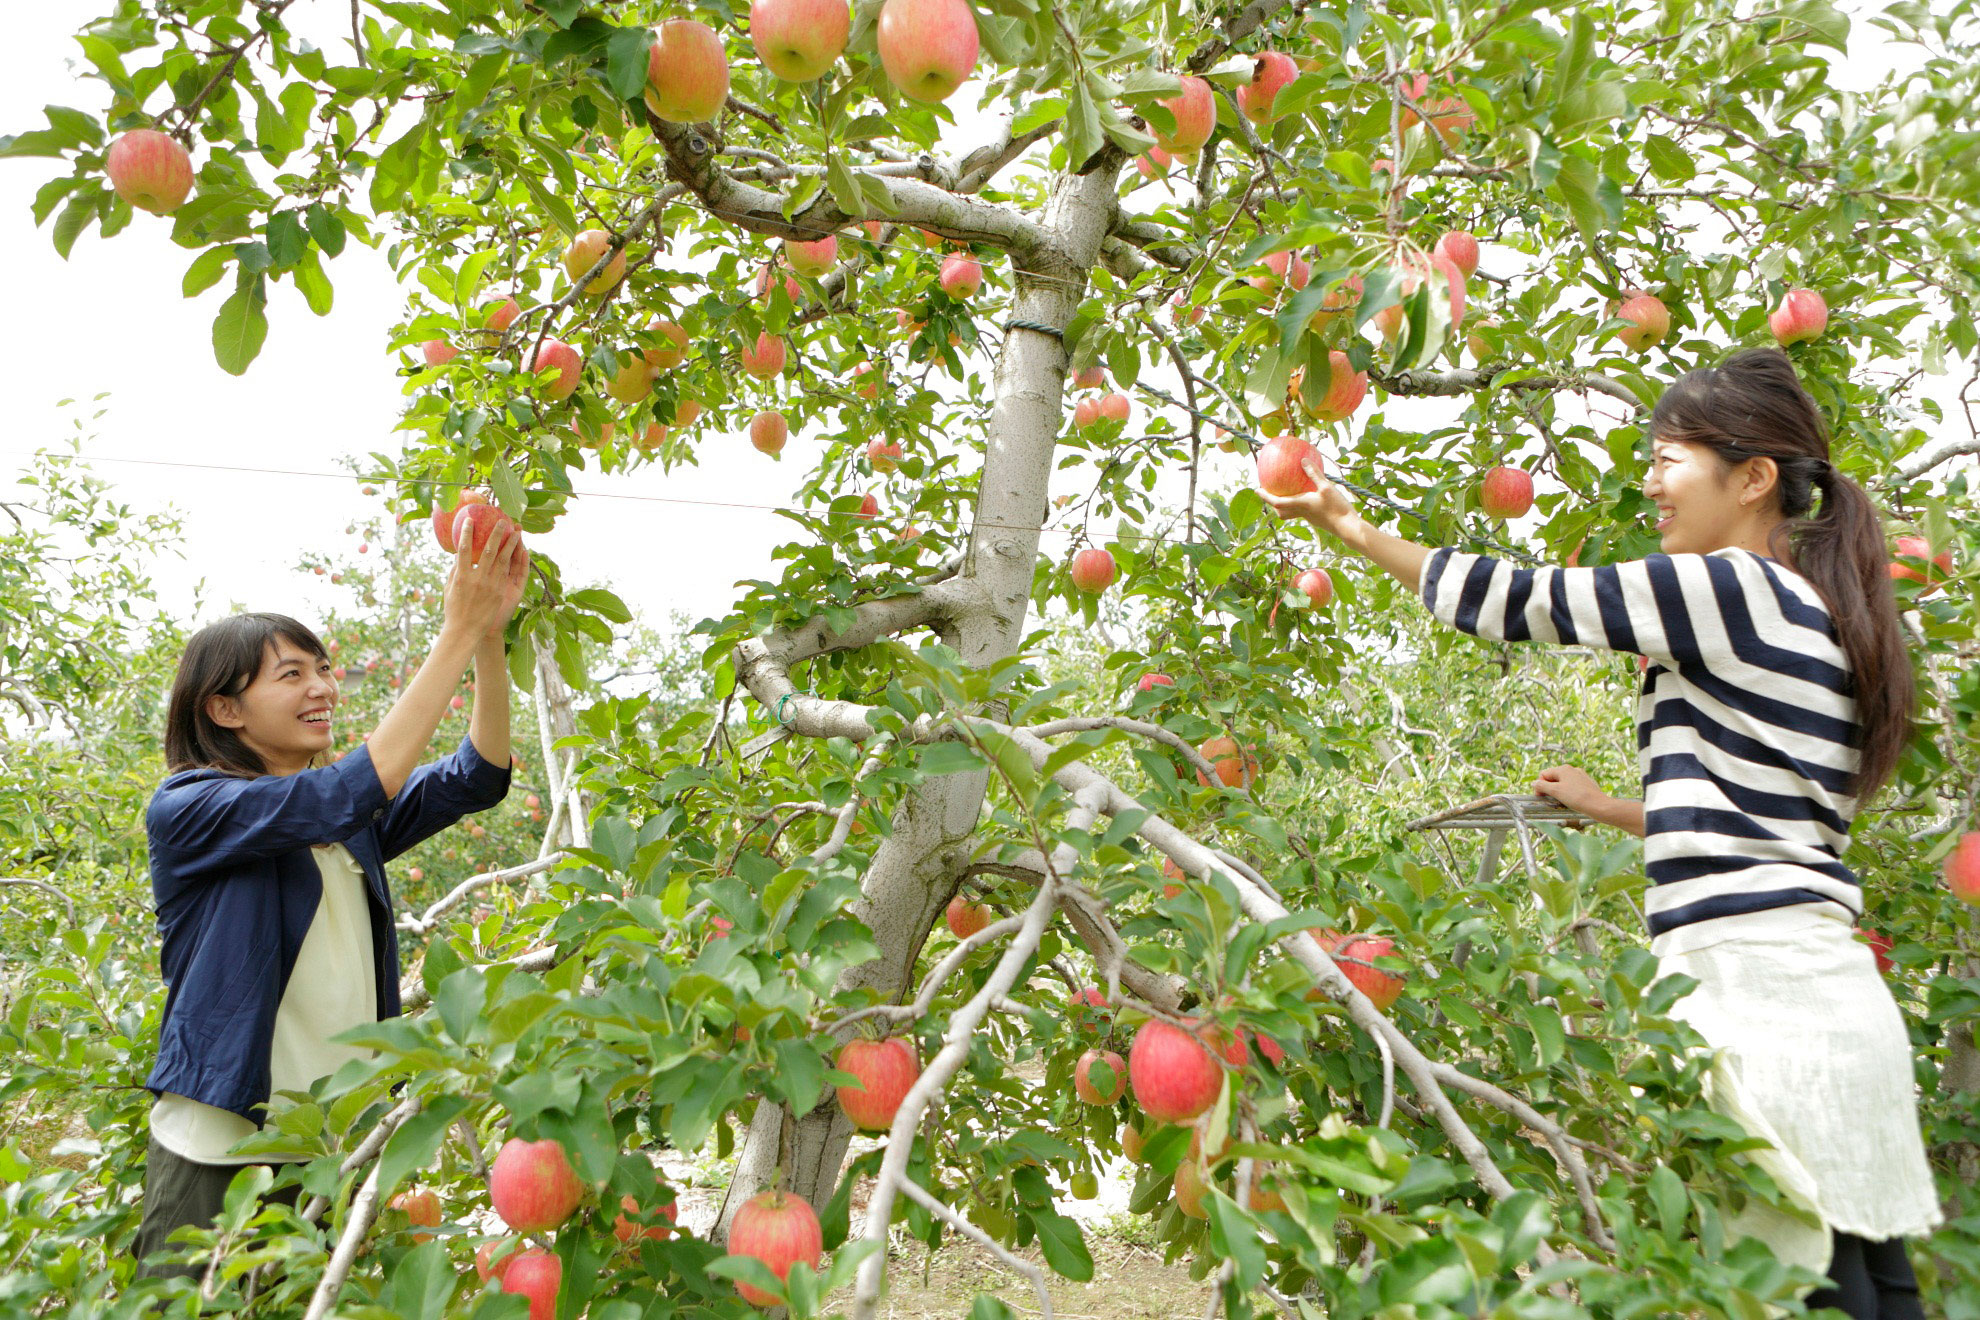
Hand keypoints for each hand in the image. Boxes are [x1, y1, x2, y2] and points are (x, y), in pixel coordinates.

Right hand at [442, 522, 524, 640]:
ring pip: (503, 560)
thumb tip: (458, 556)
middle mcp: (478, 579)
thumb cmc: (454, 609)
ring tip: (517, 531)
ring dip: (511, 544)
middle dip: (496, 534)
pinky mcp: (500, 592)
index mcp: (461, 576)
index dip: (467, 534)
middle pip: (489, 551)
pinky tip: (519, 550)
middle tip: (502, 521)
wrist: (465, 631)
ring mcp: (491, 585)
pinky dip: (514, 560)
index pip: (464, 549)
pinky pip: (509, 572)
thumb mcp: (449, 588)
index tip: (470, 520)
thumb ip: (454, 571)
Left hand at [1260, 458, 1361, 541]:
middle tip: (1269, 493)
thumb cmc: (1337, 508)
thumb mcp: (1326, 487)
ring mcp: (1310, 517)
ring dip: (1285, 505)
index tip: (1256, 490)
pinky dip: (1299, 504)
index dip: (1265, 496)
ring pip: (1291, 513)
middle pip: (1281, 512)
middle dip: (1273, 504)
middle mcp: (1302, 512)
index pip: (1277, 502)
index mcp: (1301, 505)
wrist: (1348, 528)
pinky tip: (1308, 496)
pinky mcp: (1317, 519)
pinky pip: (1303, 511)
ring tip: (1286, 493)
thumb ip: (1314, 474)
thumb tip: (1303, 459)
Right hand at [1533, 765, 1607, 816]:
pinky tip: (1572, 801)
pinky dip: (1568, 793)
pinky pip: (1572, 787)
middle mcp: (1572, 769)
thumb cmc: (1576, 797)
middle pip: (1553, 778)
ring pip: (1563, 783)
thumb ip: (1542, 786)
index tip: (1541, 798)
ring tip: (1562, 802)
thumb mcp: (1556, 792)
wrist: (1598, 805)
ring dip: (1559, 792)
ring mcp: (1580, 776)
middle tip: (1551, 801)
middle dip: (1550, 789)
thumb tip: (1534, 783)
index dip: (1540, 786)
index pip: (1543, 775)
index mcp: (1563, 769)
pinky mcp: (1586, 783)